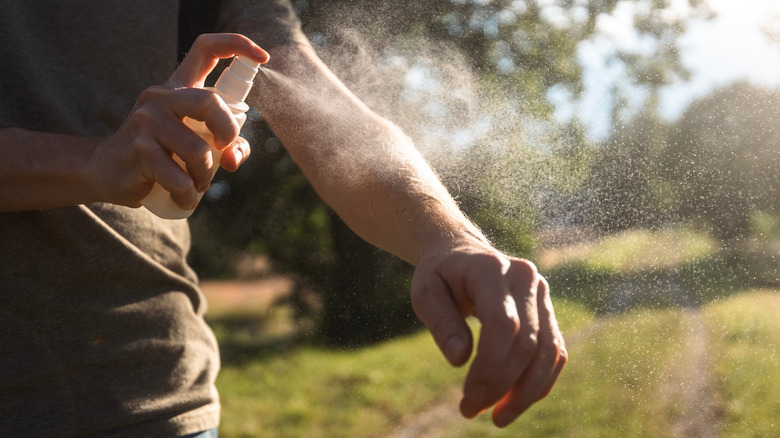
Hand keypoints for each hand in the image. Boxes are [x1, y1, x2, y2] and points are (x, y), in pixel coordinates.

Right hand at [89, 33, 268, 207]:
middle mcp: (161, 97)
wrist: (108, 171)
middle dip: (228, 132)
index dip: (238, 45)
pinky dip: (188, 195)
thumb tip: (233, 157)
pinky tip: (183, 197)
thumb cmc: (161, 154)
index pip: (206, 48)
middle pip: (210, 101)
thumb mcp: (195, 142)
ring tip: (197, 185)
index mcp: (179, 87)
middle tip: (224, 152)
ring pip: (198, 150)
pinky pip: (178, 178)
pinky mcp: (138, 149)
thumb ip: (227, 145)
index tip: (262, 56)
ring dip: (205, 177)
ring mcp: (146, 121)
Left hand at [410, 240, 566, 426]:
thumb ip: (442, 323)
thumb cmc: (440, 275)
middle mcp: (525, 277)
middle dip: (502, 385)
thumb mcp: (425, 292)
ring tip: (498, 417)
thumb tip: (460, 360)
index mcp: (492, 268)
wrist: (461, 252)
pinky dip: (538, 382)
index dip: (490, 368)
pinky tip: (514, 401)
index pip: (503, 324)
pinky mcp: (548, 310)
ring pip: (549, 351)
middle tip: (471, 410)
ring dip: (527, 392)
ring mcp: (542, 293)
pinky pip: (554, 352)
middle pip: (526, 342)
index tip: (468, 400)